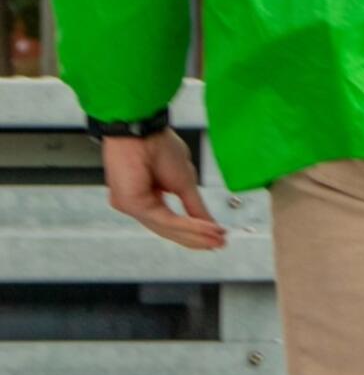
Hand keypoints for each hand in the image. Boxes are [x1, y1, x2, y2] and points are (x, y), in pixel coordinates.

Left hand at [103, 130, 226, 250]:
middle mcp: (136, 205)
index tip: (217, 238)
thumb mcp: (184, 180)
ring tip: (217, 236)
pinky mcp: (131, 204)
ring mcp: (131, 206)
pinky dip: (188, 225)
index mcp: (147, 197)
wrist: (142, 130)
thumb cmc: (156, 145)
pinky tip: (206, 227)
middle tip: (220, 243)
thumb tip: (209, 223)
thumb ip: (194, 205)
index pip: (170, 222)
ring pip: (168, 228)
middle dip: (197, 238)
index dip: (194, 231)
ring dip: (196, 234)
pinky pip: (164, 219)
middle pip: (169, 229)